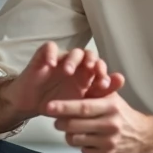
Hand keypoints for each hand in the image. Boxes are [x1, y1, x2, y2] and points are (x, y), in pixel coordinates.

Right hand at [2, 43, 125, 117]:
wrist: (31, 105)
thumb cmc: (56, 104)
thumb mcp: (78, 104)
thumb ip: (99, 94)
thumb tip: (121, 80)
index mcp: (86, 77)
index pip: (100, 68)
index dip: (104, 73)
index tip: (104, 85)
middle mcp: (76, 66)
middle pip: (90, 55)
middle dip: (93, 62)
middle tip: (92, 71)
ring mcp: (61, 60)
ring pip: (73, 51)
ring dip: (74, 59)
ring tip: (69, 71)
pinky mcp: (44, 56)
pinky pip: (50, 47)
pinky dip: (52, 54)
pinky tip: (51, 64)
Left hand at [44, 93, 149, 152]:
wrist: (145, 138)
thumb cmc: (123, 115)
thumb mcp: (112, 99)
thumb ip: (96, 89)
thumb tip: (81, 73)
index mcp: (111, 107)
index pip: (83, 107)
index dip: (64, 107)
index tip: (48, 106)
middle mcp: (111, 124)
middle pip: (75, 125)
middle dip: (61, 123)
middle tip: (58, 121)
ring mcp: (110, 142)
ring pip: (76, 140)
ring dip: (71, 136)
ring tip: (76, 131)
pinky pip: (85, 151)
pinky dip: (83, 146)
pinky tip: (91, 141)